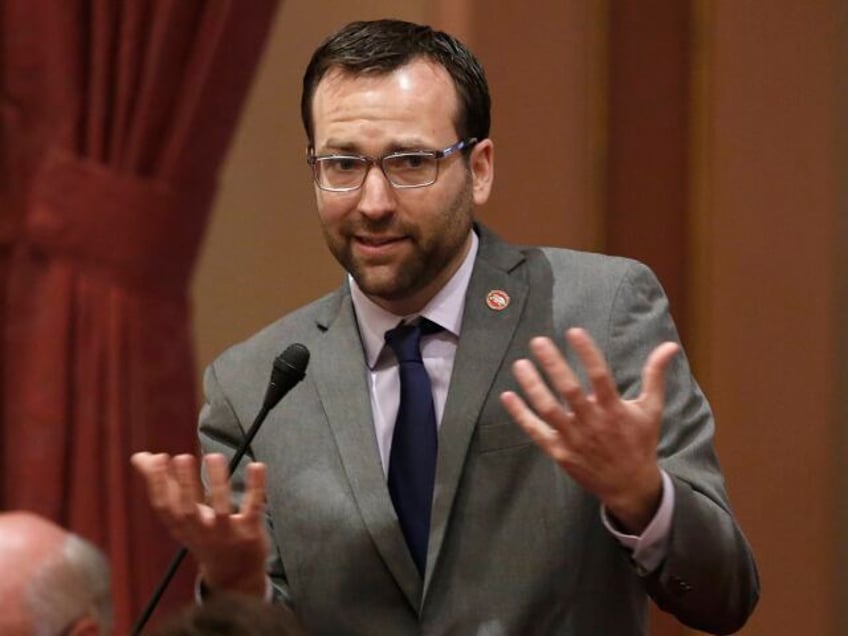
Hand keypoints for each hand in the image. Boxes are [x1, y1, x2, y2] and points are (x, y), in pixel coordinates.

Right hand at [131, 452, 269, 595]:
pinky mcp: (251, 533)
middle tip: (183, 457)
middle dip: (184, 484)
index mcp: (181, 527)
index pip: (165, 508)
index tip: (159, 457)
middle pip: (189, 511)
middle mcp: (201, 532)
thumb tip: (140, 456)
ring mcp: (227, 534)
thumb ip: (164, 484)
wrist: (234, 575)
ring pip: (222, 509)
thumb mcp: (182, 516)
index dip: (159, 484)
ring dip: (218, 483)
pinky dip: (256, 488)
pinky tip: (257, 466)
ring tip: (214, 456)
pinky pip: (253, 509)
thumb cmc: (205, 534)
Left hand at [499, 327, 678, 532]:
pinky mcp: (559, 452)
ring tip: (520, 364)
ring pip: (548, 409)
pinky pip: (536, 431)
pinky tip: (508, 396)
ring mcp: (574, 438)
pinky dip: (521, 414)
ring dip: (532, 386)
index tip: (573, 331)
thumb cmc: (639, 443)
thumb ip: (655, 376)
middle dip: (553, 364)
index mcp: (614, 409)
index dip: (587, 353)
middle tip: (538, 342)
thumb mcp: (651, 410)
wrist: (629, 486)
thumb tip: (670, 346)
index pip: (599, 376)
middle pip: (569, 390)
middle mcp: (592, 422)